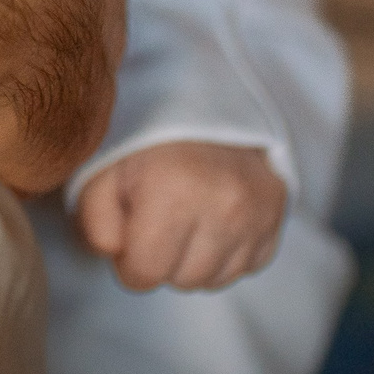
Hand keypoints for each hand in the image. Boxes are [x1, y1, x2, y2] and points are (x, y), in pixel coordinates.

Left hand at [76, 141, 286, 291]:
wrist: (201, 93)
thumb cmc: (145, 135)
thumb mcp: (102, 169)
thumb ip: (96, 224)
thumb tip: (116, 257)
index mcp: (173, 193)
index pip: (143, 275)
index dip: (128, 259)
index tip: (130, 229)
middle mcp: (223, 206)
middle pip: (180, 281)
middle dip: (162, 258)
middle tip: (157, 215)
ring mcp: (257, 212)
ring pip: (214, 279)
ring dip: (194, 258)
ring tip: (185, 215)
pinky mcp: (277, 213)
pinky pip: (246, 266)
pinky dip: (226, 252)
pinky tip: (211, 217)